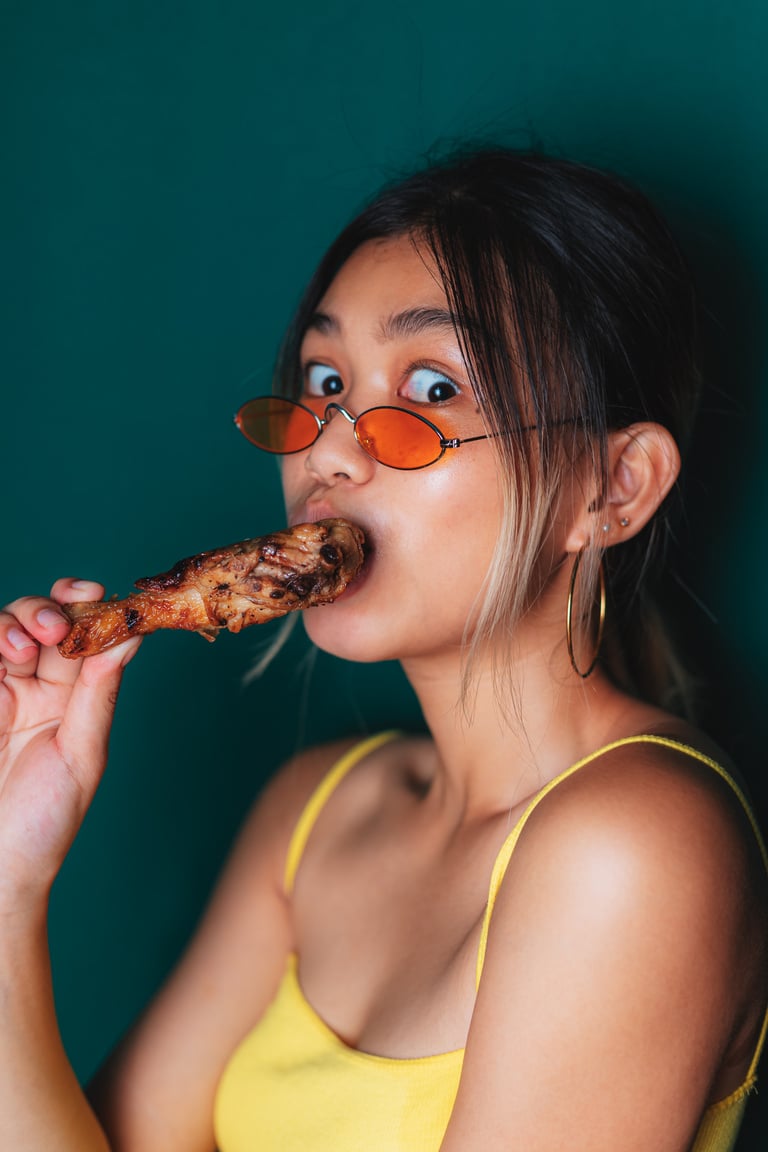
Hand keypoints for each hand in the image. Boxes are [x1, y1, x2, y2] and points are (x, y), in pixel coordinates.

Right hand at [0, 579, 140, 914]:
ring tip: (22, 649)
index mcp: (74, 697)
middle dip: (48, 610)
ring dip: (14, 623)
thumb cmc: (44, 823)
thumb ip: (99, 693)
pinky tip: (2, 654)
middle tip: (54, 628)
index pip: (84, 635)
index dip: (87, 607)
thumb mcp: (81, 755)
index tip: (94, 596)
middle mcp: (35, 687)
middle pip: (40, 621)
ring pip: (3, 630)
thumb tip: (130, 637)